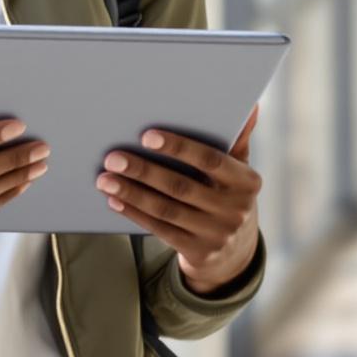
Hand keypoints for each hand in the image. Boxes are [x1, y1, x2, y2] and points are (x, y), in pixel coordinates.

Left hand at [95, 106, 262, 294]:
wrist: (235, 251)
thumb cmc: (228, 195)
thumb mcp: (239, 171)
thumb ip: (238, 138)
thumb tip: (251, 104)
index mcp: (246, 182)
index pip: (210, 160)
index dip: (179, 148)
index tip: (147, 136)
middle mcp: (235, 210)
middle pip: (181, 186)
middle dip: (143, 170)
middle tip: (113, 158)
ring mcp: (216, 234)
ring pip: (166, 209)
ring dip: (131, 193)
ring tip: (105, 179)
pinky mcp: (198, 253)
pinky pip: (160, 229)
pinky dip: (135, 213)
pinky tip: (115, 200)